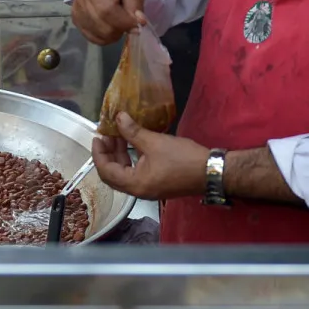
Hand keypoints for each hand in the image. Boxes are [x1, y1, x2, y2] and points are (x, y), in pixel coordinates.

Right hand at [70, 0, 147, 45]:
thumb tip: (138, 24)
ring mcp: (77, 10)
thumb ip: (136, 2)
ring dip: (115, 33)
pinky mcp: (76, 19)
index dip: (125, 22)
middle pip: (103, 26)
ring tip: (120, 18)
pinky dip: (106, 36)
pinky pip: (94, 37)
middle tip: (130, 19)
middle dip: (122, 28)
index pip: (107, 11)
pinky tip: (111, 24)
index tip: (139, 23)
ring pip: (100, 35)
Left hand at [91, 112, 207, 201]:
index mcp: (135, 183)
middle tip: (107, 136)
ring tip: (119, 137)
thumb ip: (133, 131)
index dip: (98, 153)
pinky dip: (130, 160)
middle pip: (112, 175)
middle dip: (107, 155)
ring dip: (119, 156)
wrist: (210, 171)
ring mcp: (148, 189)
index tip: (98, 137)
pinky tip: (133, 145)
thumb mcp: (155, 142)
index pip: (106, 171)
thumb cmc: (182, 158)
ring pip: (124, 175)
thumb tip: (119, 118)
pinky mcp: (156, 185)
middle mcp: (138, 190)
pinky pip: (135, 174)